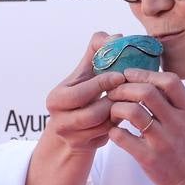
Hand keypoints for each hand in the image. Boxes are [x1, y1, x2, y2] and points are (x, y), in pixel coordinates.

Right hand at [42, 32, 128, 155]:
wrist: (71, 125)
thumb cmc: (81, 93)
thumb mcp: (84, 73)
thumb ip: (96, 52)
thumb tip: (115, 37)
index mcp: (56, 99)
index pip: (82, 93)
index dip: (103, 83)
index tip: (120, 75)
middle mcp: (59, 121)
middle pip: (93, 114)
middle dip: (112, 102)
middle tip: (128, 91)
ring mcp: (71, 137)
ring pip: (103, 127)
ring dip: (118, 114)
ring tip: (127, 102)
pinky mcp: (83, 148)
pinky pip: (107, 137)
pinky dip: (117, 125)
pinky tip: (124, 115)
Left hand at [106, 69, 184, 184]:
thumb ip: (172, 101)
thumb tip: (147, 77)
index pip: (170, 81)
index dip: (145, 73)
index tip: (129, 74)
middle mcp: (178, 124)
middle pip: (147, 92)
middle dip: (124, 88)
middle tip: (113, 92)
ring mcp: (163, 142)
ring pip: (132, 112)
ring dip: (116, 107)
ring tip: (112, 110)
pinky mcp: (149, 159)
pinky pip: (122, 137)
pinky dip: (113, 130)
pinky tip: (114, 131)